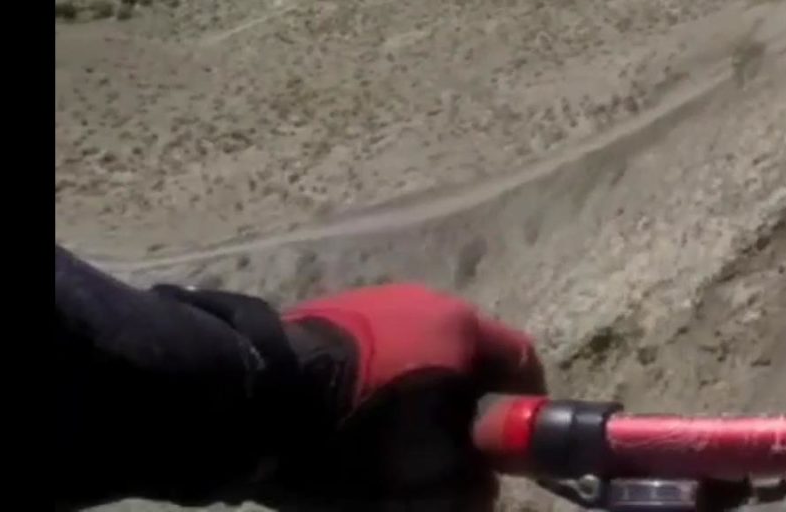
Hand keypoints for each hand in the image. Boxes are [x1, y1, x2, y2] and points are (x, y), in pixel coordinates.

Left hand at [265, 284, 546, 511]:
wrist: (259, 398)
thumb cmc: (362, 432)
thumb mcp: (426, 473)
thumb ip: (471, 479)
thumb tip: (484, 484)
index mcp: (464, 327)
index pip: (522, 360)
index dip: (525, 406)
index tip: (511, 445)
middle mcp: (428, 301)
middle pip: (469, 355)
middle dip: (467, 401)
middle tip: (454, 446)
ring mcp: (376, 301)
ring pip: (420, 351)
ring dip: (422, 388)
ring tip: (399, 432)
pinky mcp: (331, 314)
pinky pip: (377, 351)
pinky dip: (382, 379)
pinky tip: (358, 412)